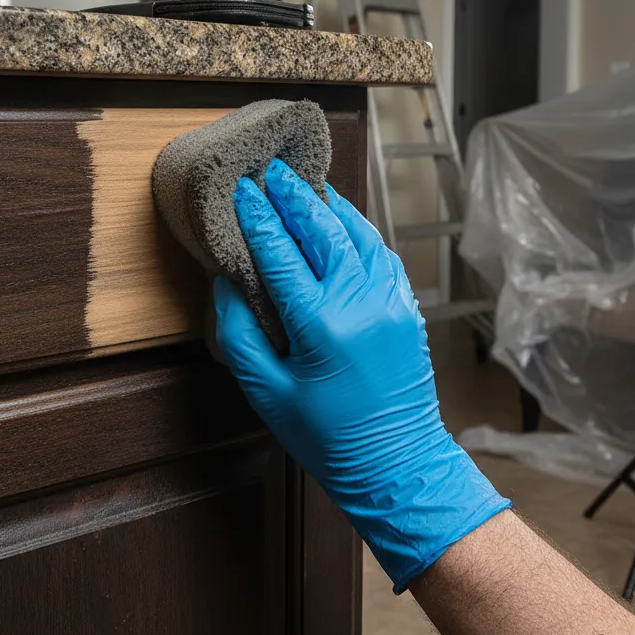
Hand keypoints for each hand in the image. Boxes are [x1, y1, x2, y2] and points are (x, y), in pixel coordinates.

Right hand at [213, 158, 509, 591]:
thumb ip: (241, 333)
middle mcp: (361, 301)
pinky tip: (342, 220)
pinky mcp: (406, 308)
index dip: (258, 217)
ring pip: (358, 234)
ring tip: (305, 184)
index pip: (282, 252)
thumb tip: (227, 282)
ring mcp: (391, 301)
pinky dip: (358, 229)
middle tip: (272, 169)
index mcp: (321, 323)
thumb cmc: (327, 438)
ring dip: (329, 205)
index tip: (242, 189)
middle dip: (295, 196)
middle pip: (323, 230)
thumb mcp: (267, 392)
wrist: (399, 465)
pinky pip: (381, 254)